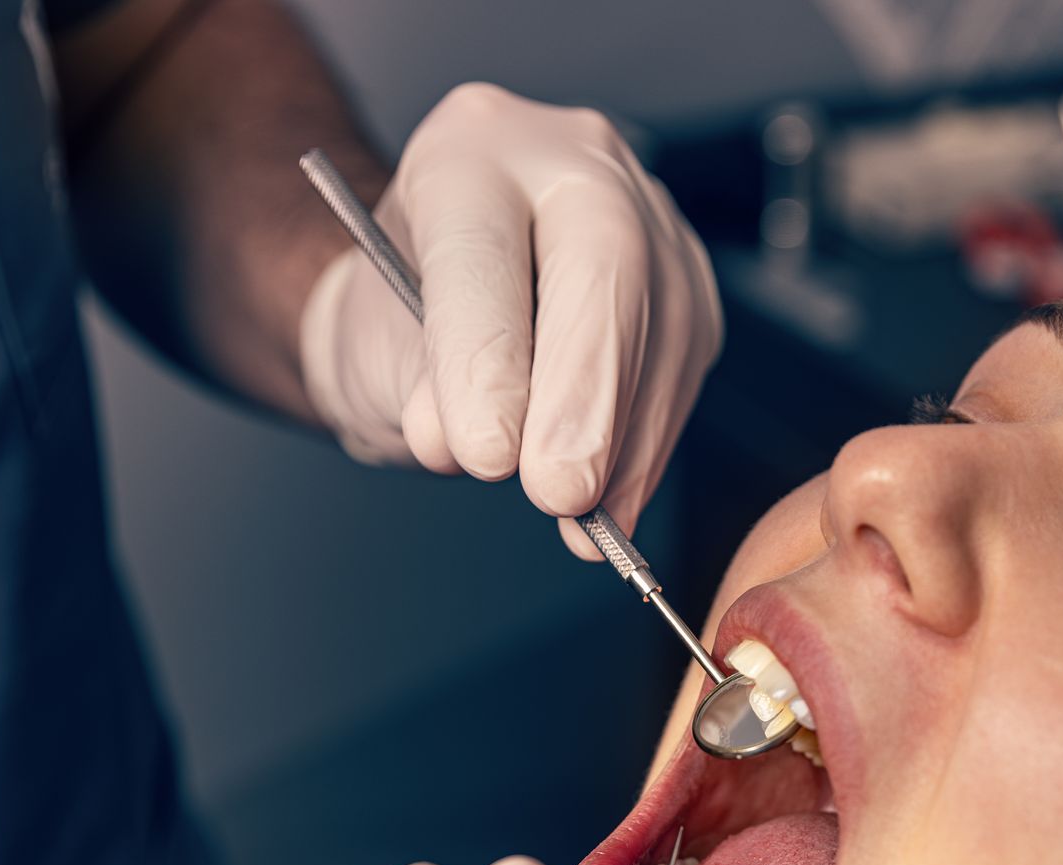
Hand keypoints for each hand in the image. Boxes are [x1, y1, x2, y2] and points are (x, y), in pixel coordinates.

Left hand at [299, 82, 723, 557]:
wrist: (427, 314)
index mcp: (468, 150)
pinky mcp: (687, 280)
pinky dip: (648, 445)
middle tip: (560, 489)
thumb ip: (421, 388)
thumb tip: (480, 443)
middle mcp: (569, 158)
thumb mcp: (375, 354)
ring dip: (626, 435)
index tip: (484, 450)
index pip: (484, 248)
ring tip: (582, 515)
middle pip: (605, 260)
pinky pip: (685, 362)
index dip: (488, 354)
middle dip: (585, 391)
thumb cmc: (397, 321)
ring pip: (665, 318)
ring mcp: (645, 210)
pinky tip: (615, 499)